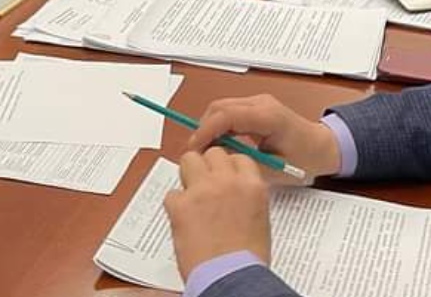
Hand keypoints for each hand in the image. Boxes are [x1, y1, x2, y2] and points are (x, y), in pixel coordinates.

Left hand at [165, 149, 271, 277]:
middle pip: (213, 153)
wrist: (230, 277)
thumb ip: (245, 196)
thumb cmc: (247, 259)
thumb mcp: (259, 218)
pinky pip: (171, 193)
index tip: (223, 173)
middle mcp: (227, 181)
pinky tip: (183, 220)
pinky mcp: (180, 204)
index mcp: (251, 185)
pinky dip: (175, 205)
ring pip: (189, 160)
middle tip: (205, 183)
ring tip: (191, 195)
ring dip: (188, 174)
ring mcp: (202, 190)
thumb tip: (233, 191)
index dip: (228, 166)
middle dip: (207, 166)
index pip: (238, 157)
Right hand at [185, 94, 340, 184]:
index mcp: (269, 116)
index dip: (206, 131)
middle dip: (203, 128)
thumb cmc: (306, 159)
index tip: (194, 149)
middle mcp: (261, 103)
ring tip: (205, 151)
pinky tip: (218, 144)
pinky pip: (230, 111)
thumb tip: (219, 162)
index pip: (227, 116)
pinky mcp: (256, 106)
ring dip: (209, 126)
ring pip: (221, 108)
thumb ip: (246, 164)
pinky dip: (218, 125)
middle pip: (219, 108)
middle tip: (195, 153)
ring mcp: (258, 102)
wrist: (324, 147)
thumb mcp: (276, 170)